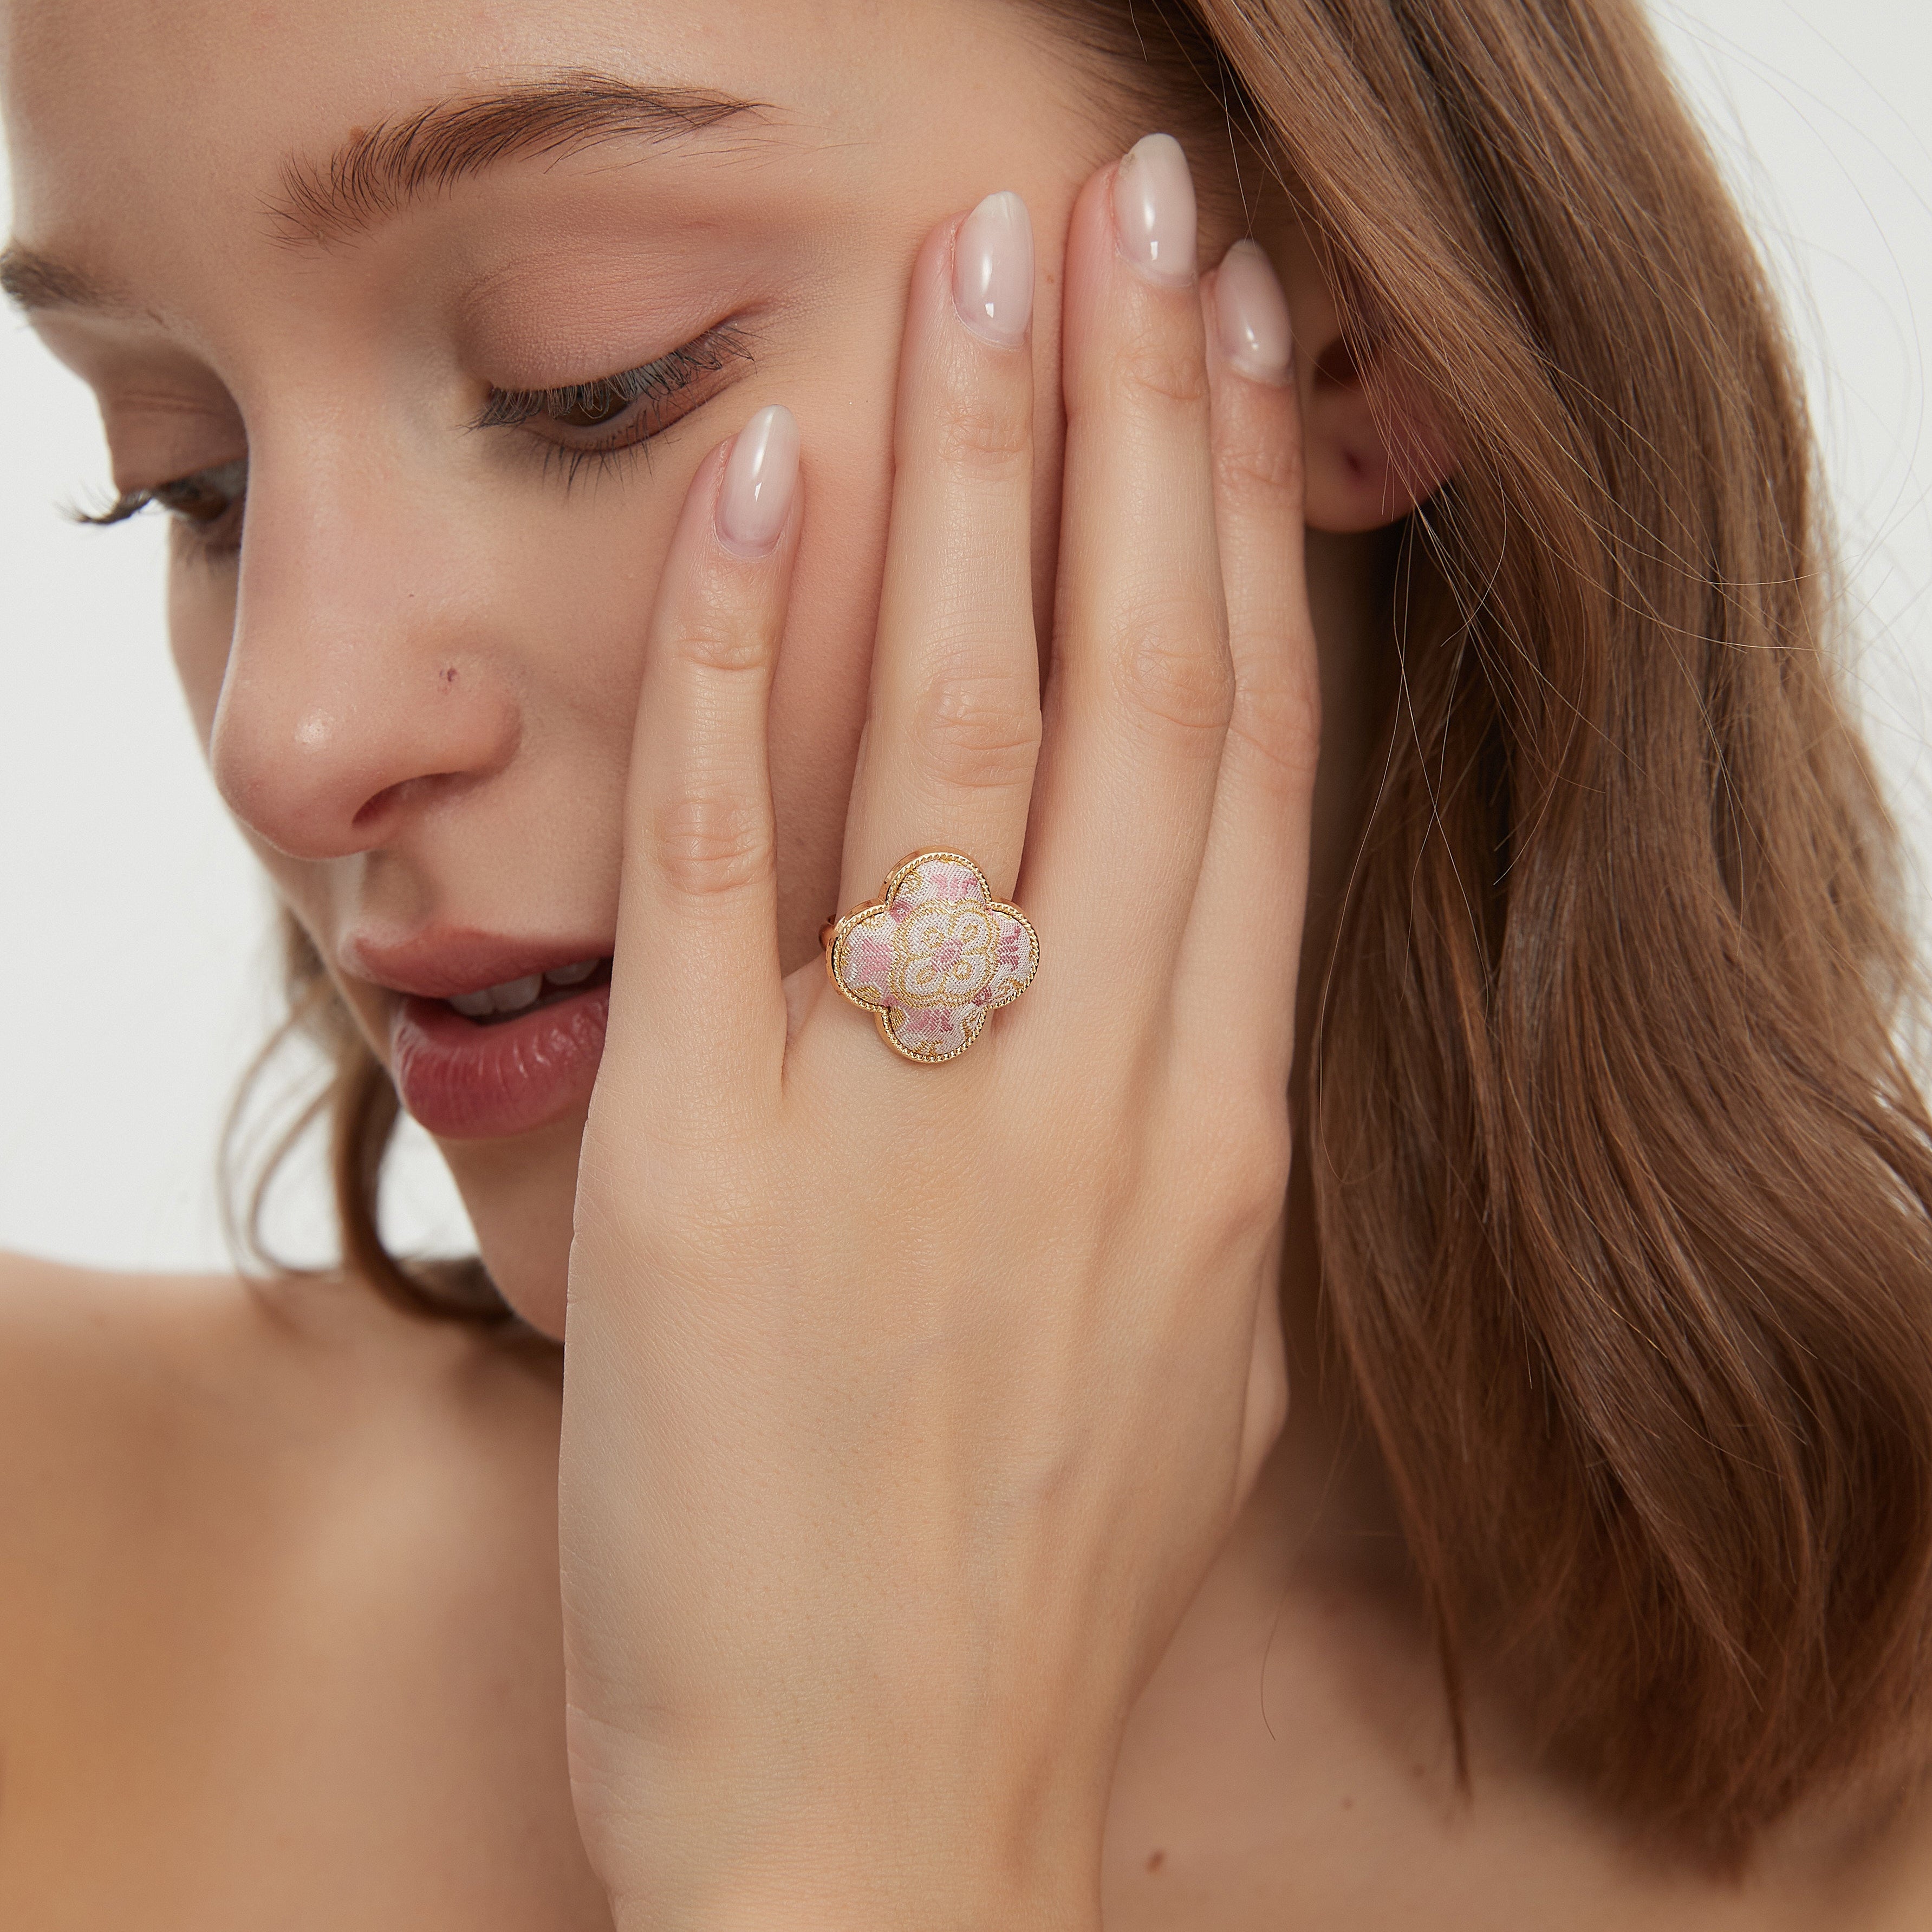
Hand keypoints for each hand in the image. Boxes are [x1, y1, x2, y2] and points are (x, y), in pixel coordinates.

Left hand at [560, 134, 1313, 1931]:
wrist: (886, 1830)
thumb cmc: (1023, 1590)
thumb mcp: (1177, 1348)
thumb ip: (1177, 1144)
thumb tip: (1166, 972)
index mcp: (1218, 1149)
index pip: (1258, 766)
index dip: (1252, 535)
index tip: (1240, 355)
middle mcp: (1093, 1110)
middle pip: (1141, 701)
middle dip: (1139, 434)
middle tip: (1132, 217)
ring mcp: (908, 1141)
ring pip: (965, 745)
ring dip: (974, 485)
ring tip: (984, 271)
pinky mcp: (713, 1186)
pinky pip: (735, 875)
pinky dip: (751, 663)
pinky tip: (773, 480)